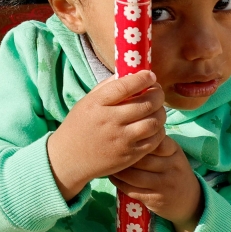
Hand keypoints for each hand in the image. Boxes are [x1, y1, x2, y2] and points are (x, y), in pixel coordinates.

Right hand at [47, 70, 165, 200]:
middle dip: (158, 94)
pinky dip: (159, 130)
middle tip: (157, 91)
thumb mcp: (87, 101)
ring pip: (154, 122)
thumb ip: (108, 87)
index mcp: (97, 103)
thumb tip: (131, 74)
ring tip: (157, 108)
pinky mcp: (129, 156)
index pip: (126, 86)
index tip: (150, 75)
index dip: (143, 78)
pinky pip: (154, 141)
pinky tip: (153, 125)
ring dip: (161, 112)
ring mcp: (121, 140)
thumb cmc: (79, 125)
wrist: (69, 157)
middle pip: (146, 104)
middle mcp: (110, 121)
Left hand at [110, 136, 203, 231]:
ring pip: (134, 176)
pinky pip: (133, 190)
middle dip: (122, 155)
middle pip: (141, 158)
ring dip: (118, 170)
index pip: (153, 140)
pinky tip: (113, 177)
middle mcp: (171, 167)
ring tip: (109, 164)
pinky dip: (119, 183)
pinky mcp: (157, 199)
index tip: (119, 136)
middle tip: (107, 150)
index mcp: (174, 150)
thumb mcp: (171, 152)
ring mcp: (165, 184)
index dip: (134, 139)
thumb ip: (154, 142)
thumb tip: (124, 127)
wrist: (190, 200)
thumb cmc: (172, 170)